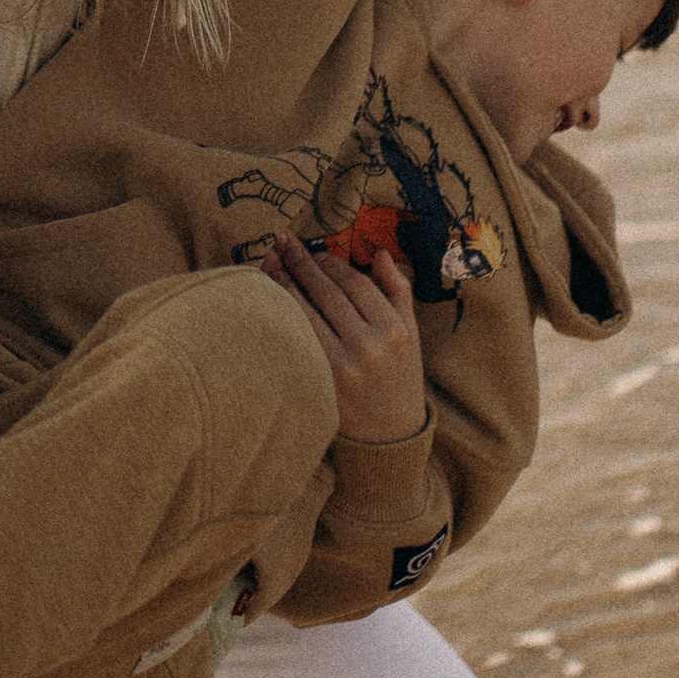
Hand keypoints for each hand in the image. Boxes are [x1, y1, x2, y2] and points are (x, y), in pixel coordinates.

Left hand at [270, 229, 426, 443]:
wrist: (391, 436)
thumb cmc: (399, 377)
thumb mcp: (410, 334)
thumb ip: (397, 292)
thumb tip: (377, 253)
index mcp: (395, 330)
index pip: (355, 284)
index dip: (331, 263)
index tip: (315, 250)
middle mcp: (371, 346)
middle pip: (327, 293)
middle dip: (301, 263)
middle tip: (282, 241)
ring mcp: (344, 366)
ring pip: (306, 313)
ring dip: (283, 284)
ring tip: (269, 263)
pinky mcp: (322, 383)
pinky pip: (297, 339)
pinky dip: (281, 317)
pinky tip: (268, 301)